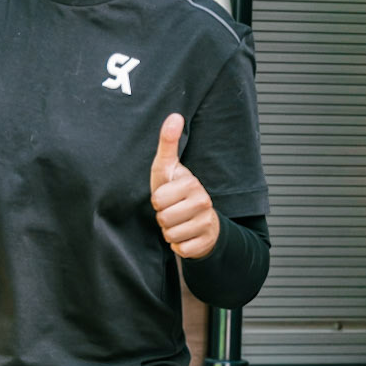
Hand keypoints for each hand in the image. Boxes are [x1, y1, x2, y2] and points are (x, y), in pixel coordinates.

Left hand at [150, 112, 219, 259]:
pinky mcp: (206, 243)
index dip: (158, 201)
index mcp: (192, 183)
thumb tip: (174, 115)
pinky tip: (185, 235)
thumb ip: (168, 142)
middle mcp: (203, 202)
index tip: (167, 196)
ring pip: (171, 235)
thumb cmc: (177, 192)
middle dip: (163, 217)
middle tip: (172, 211)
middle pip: (163, 219)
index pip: (158, 200)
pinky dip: (178, 246)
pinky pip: (180, 249)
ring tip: (178, 222)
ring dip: (170, 232)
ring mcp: (207, 223)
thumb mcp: (168, 167)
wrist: (201, 220)